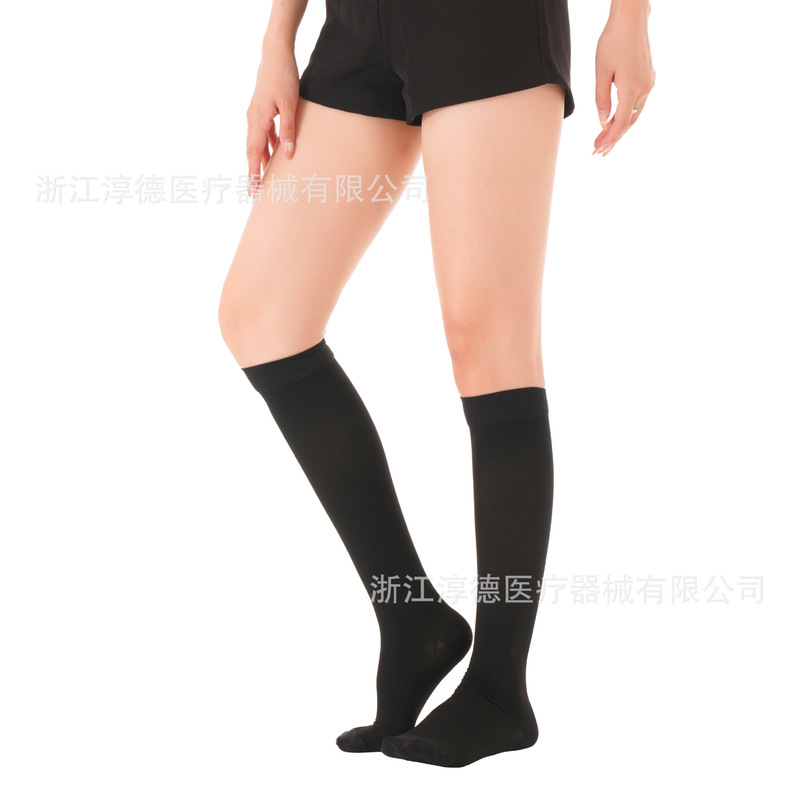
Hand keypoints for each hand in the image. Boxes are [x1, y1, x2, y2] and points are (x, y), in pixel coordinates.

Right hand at [246, 39, 299, 196]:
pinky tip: (276, 153)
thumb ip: (288, 131)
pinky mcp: (262, 110)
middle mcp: (253, 120)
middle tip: (256, 191)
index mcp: (257, 121)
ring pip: (257, 143)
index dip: (254, 172)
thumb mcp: (290, 105)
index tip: (253, 189)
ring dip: (261, 160)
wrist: (275, 54)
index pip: (254, 153)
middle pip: (252, 151)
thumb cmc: (283, 77)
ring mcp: (256, 115)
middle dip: (254, 172)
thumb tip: (288, 154)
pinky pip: (263, 133)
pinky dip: (266, 146)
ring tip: (265, 176)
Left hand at [593, 8, 655, 156]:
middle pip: (629, 121)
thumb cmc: (613, 42)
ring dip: (619, 128)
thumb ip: (601, 99)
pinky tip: (615, 121)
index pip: (621, 122)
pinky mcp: (649, 77)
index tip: (599, 150)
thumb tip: (603, 122)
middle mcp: (644, 88)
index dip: (610, 138)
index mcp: (632, 88)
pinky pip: (637, 103)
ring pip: (634, 113)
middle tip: (597, 151)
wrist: (631, 20)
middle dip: (613, 138)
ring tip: (603, 141)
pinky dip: (626, 114)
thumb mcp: (601, 72)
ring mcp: (649, 83)